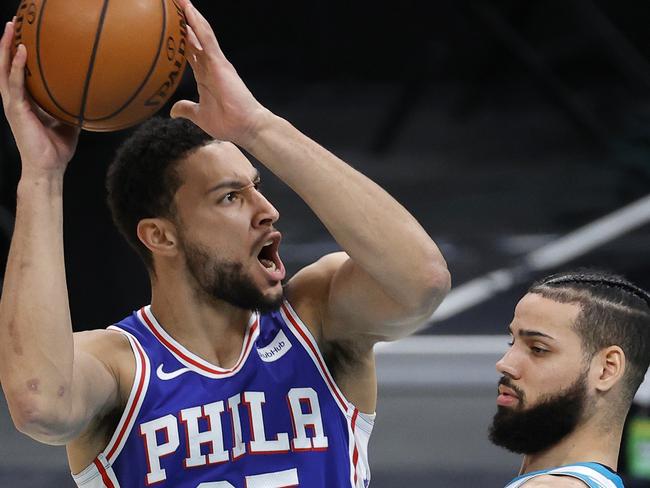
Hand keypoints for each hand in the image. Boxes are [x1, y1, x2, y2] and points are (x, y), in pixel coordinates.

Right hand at [0, 20, 78, 178]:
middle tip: (13, 22)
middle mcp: (16, 99)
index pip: (18, 72)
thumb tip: (89, 95)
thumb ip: (71, 107)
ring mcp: (13, 104)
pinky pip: (15, 84)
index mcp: (26, 101)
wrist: (49, 168)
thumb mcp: (67, 122)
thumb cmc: (57, 148)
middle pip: (6, 65)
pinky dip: (18, 67)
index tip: (24, 34)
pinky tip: (22, 52)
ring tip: (11, 28)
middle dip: (8, 43)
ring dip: (7, 48)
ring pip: (5, 70)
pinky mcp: (16, 110)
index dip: (19, 53)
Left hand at [170, 0, 271, 146]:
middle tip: (170, 4)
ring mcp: (216, 62)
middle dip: (182, 20)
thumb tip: (173, 111)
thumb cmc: (228, 123)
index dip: (178, 38)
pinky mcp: (220, 63)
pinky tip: (188, 9)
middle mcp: (210, 65)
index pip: (189, 51)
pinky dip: (197, 24)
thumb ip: (187, 108)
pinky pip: (207, 39)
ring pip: (200, 31)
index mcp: (205, 75)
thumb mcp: (200, 116)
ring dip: (189, 14)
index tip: (166, 25)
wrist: (246, 127)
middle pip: (193, 37)